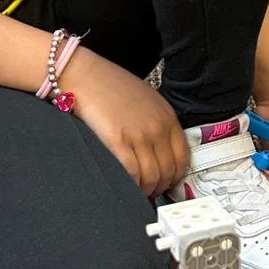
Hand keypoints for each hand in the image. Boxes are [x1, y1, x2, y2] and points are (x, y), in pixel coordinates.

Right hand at [63, 49, 188, 196]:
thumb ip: (156, 123)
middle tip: (149, 192)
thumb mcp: (146, 100)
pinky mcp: (119, 141)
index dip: (175, 177)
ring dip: (145, 190)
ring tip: (135, 191)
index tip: (167, 184)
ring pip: (152, 178)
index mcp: (167, 117)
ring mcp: (139, 135)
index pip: (183, 158)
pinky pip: (133, 175)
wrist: (85, 75)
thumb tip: (158, 149)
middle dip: (159, 187)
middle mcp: (158, 127)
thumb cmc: (110, 86)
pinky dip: (131, 185)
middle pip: (168, 171)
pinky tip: (125, 185)